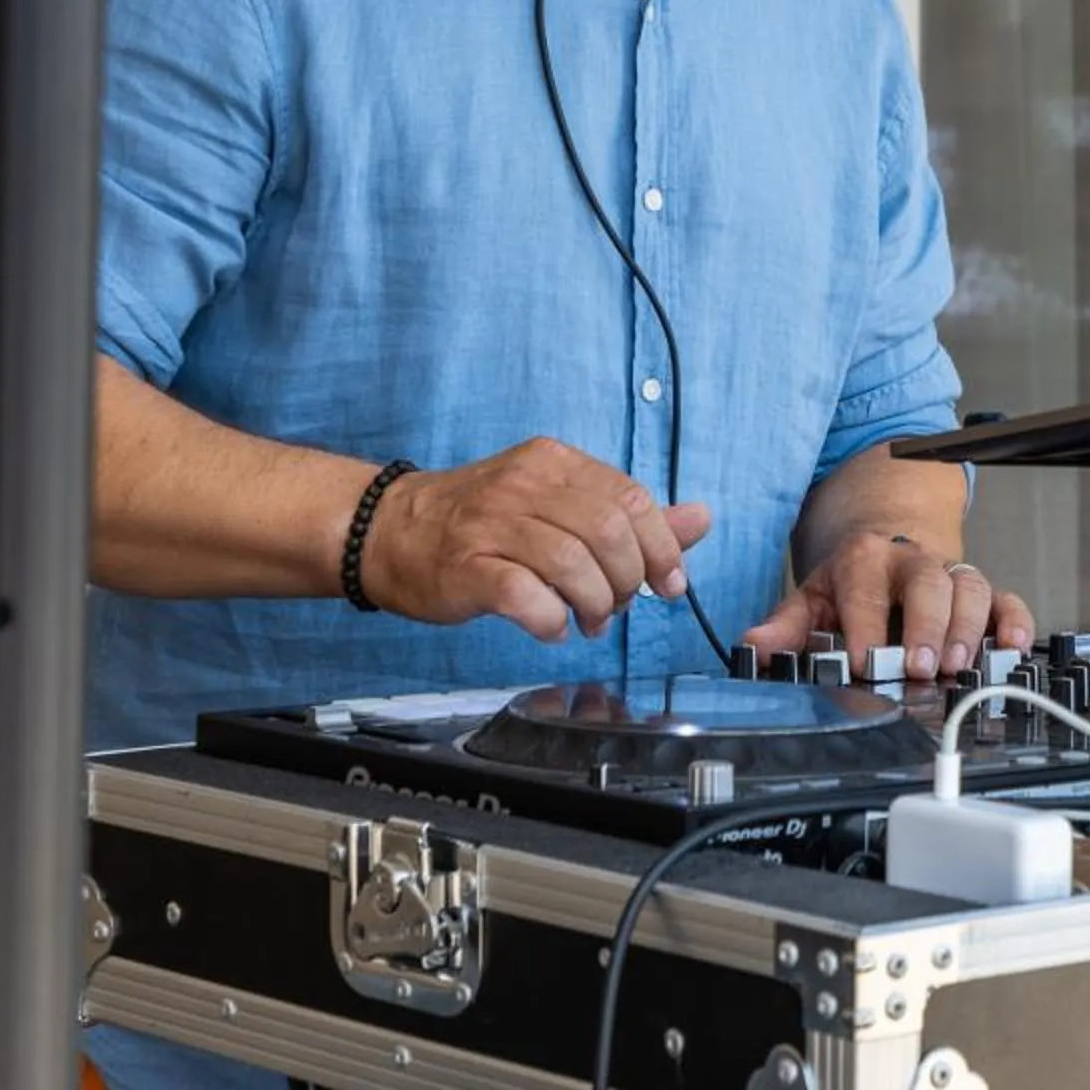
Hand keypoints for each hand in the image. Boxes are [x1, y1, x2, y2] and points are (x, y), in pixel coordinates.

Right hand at [359, 438, 710, 643]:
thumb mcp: (558, 504)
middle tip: (617, 606)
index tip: (668, 583)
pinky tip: (551, 627)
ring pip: (572, 564)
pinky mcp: (465, 568)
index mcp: (555, 463)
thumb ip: (629, 515)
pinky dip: (550, 620)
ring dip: (593, 604)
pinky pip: (524, 596)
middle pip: (608, 532)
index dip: (661, 547)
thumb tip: (699, 519)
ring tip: (588, 620)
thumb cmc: (482, 522)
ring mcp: (492, 525)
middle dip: (627, 580)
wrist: (390, 531)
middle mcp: (524, 484)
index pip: (631, 499)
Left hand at [741, 532, 1035, 679]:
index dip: (864, 626)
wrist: (886, 540)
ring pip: (970, 588)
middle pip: (926, 583)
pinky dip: (1014, 621)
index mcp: (866, 558)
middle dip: (926, 625)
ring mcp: (950, 574)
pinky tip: (1012, 646)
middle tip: (920, 665)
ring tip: (959, 665)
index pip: (865, 589)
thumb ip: (786, 625)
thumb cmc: (852, 579)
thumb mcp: (812, 596)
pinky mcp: (981, 590)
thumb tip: (754, 647)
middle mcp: (913, 561)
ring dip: (968, 628)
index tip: (860, 661)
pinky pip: (1006, 598)